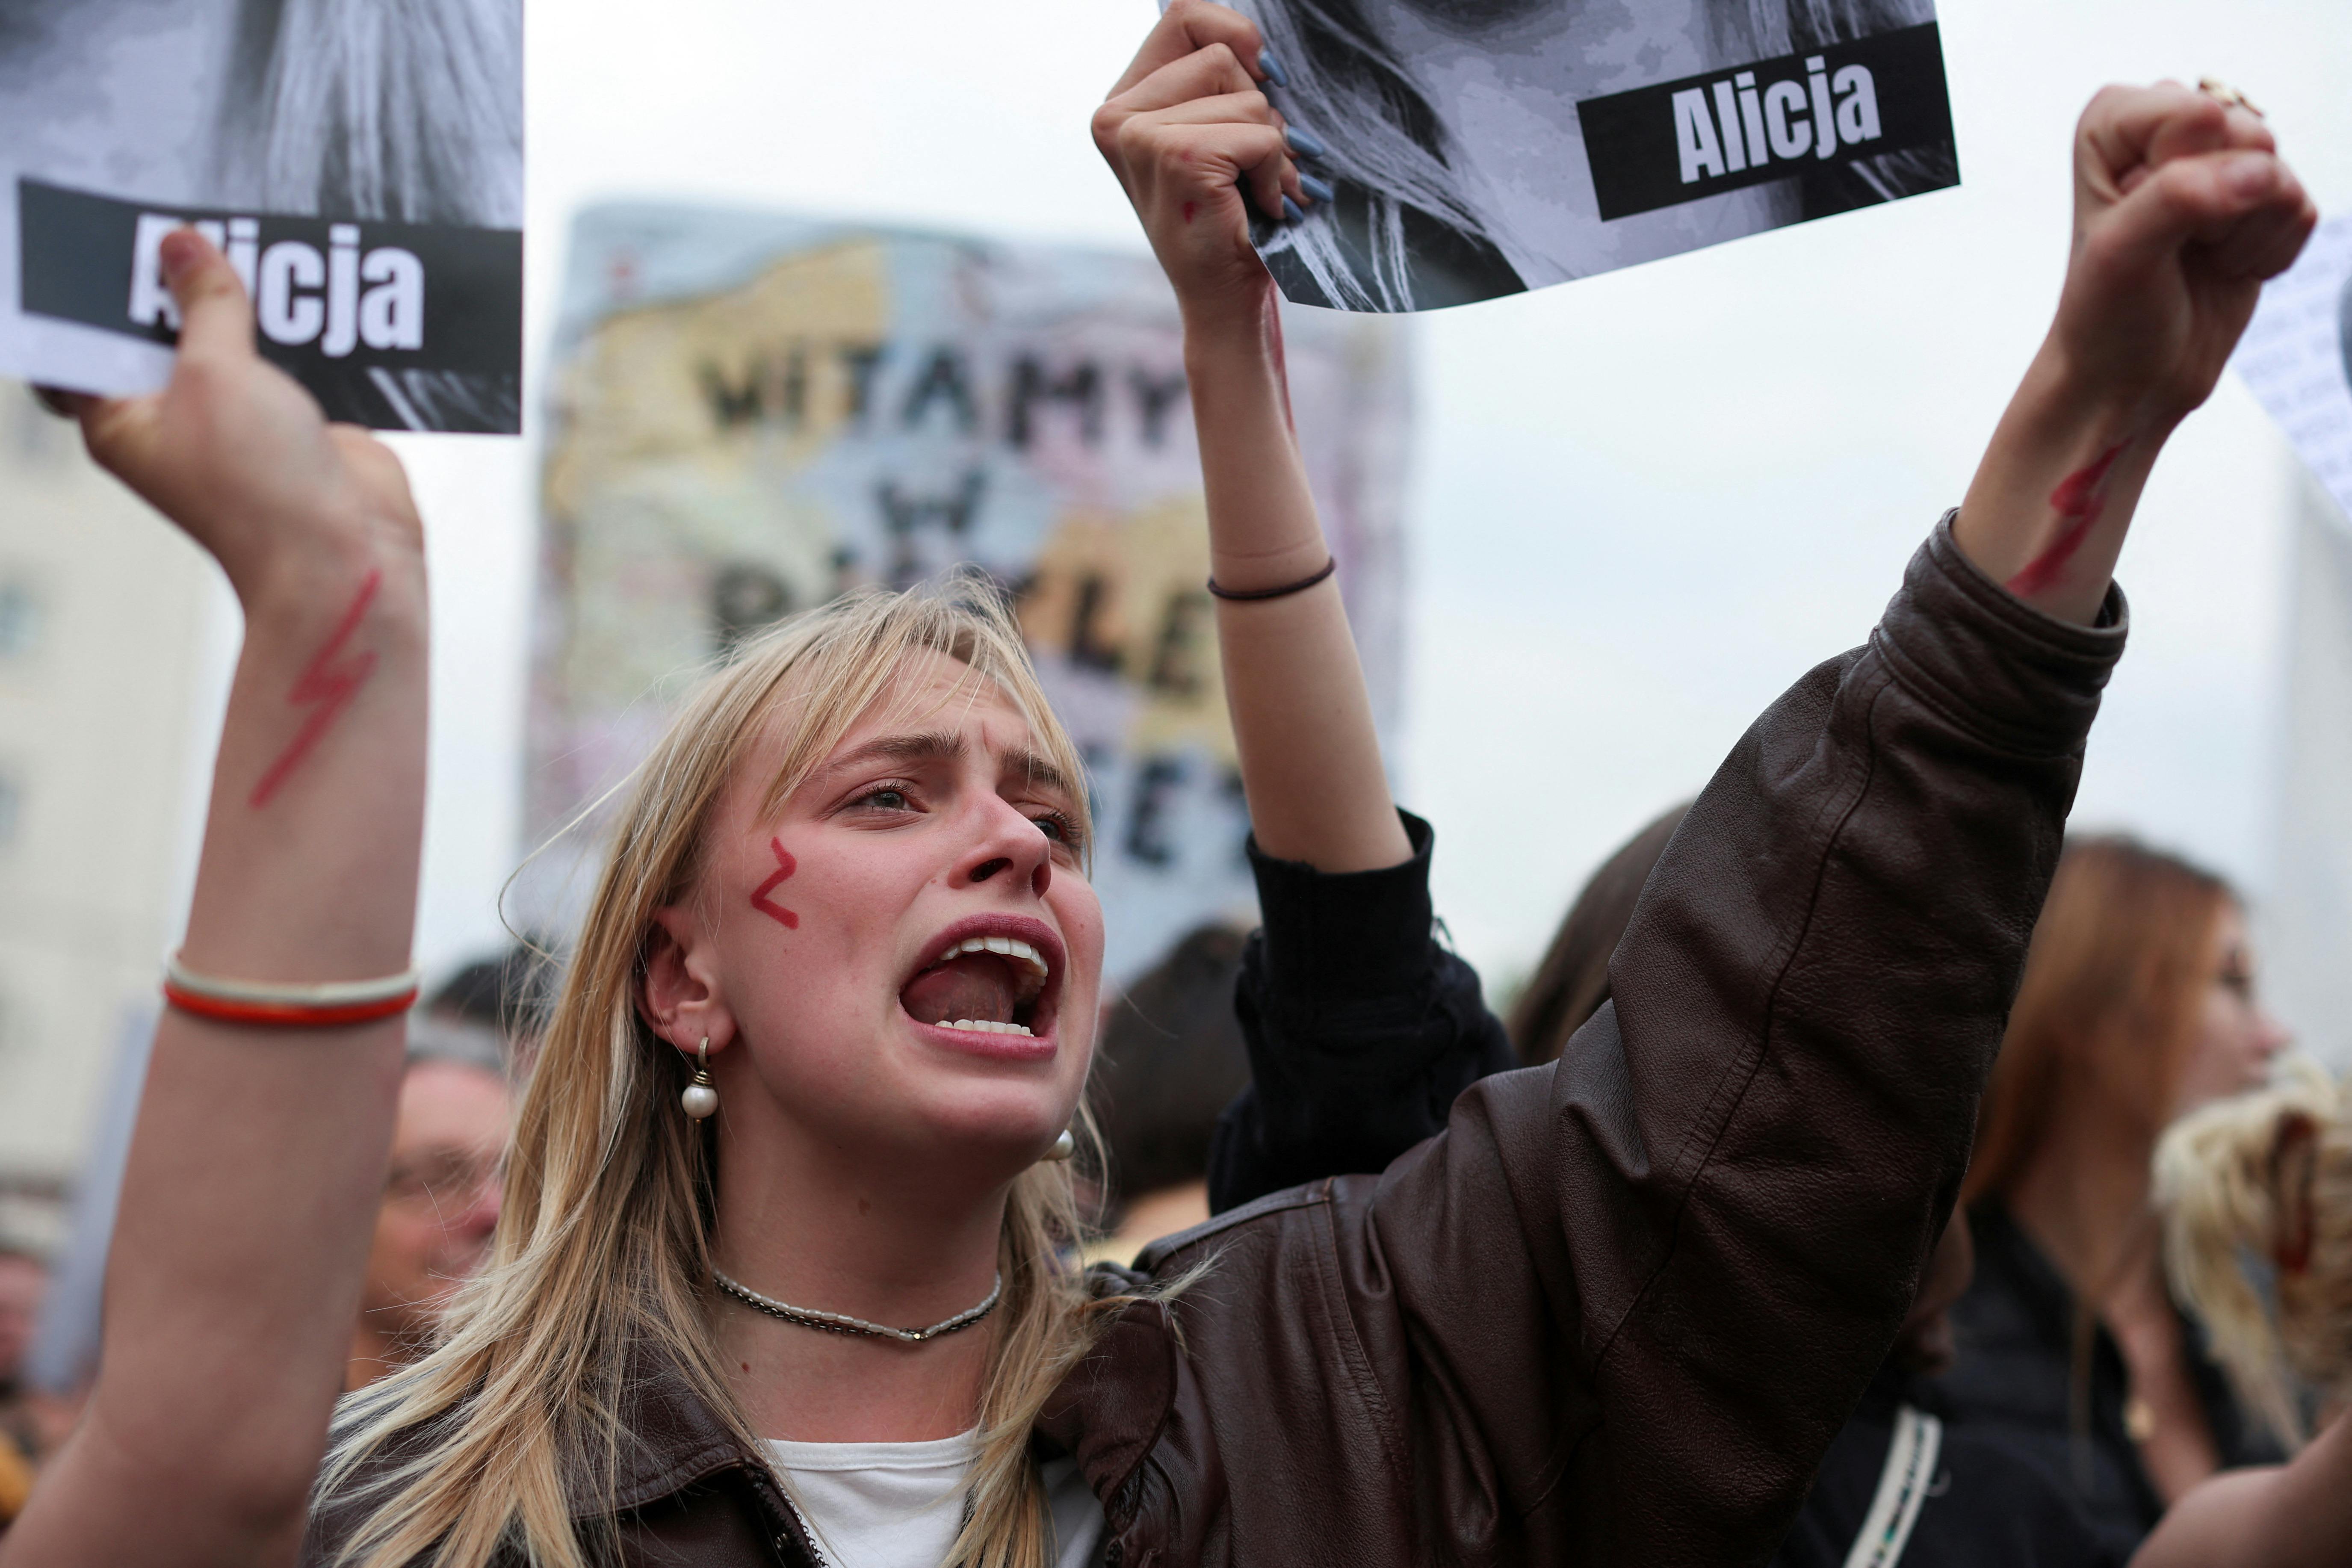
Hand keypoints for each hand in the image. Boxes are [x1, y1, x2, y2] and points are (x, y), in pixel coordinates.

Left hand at [58, 228, 420, 602]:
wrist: (347, 560)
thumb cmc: (260, 493)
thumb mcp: (215, 373)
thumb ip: (204, 303)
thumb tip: (181, 245)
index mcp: (123, 418)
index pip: (86, 339)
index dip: (93, 287)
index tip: (110, 232)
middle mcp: (176, 418)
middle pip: (164, 328)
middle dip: (178, 279)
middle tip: (187, 220)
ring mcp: (239, 421)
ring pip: (235, 339)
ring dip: (249, 299)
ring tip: (254, 238)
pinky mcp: (298, 423)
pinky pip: (293, 360)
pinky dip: (303, 329)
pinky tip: (312, 289)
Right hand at [1094, 0, 1307, 325]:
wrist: (1222, 300)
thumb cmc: (1228, 217)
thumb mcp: (1216, 132)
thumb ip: (1217, 78)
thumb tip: (1257, 38)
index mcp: (1122, 104)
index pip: (1183, 17)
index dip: (1236, 37)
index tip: (1261, 77)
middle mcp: (1117, 117)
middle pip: (1219, 51)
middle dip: (1258, 103)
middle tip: (1254, 161)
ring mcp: (1142, 137)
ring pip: (1246, 94)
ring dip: (1271, 145)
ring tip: (1256, 189)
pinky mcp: (1178, 157)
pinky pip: (1259, 133)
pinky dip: (1275, 171)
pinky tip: (1259, 206)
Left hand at [2050, 82, 2313, 428]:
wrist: (2130, 376)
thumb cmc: (2106, 315)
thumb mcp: (2122, 252)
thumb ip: (2180, 197)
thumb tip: (2259, 172)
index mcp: (2116, 120)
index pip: (2195, 115)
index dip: (2178, 178)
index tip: (2139, 223)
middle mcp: (2171, 127)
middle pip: (2249, 136)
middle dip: (2219, 207)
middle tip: (2172, 246)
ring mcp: (2221, 161)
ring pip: (2279, 176)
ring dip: (2242, 236)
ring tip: (2194, 259)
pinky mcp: (2263, 201)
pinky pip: (2302, 211)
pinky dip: (2266, 254)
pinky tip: (2222, 269)